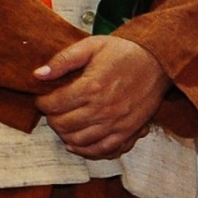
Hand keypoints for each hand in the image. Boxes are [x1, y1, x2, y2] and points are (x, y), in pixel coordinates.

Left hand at [33, 35, 166, 158]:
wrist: (159, 61)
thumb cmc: (124, 52)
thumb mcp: (92, 46)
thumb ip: (63, 59)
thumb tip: (38, 74)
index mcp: (91, 87)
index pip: (53, 104)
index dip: (42, 102)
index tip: (43, 99)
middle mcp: (103, 109)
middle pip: (63, 124)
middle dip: (52, 118)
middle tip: (54, 111)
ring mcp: (116, 123)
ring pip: (78, 140)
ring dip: (65, 134)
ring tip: (64, 124)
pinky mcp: (128, 131)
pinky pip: (102, 150)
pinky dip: (86, 151)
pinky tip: (76, 144)